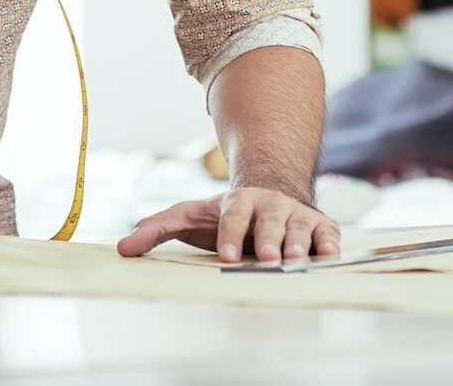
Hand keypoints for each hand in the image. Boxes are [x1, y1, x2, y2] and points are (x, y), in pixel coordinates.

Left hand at [115, 187, 340, 262]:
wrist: (270, 190)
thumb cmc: (225, 213)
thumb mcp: (189, 216)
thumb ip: (157, 229)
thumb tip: (122, 248)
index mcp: (239, 201)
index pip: (233, 215)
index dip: (230, 234)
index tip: (226, 256)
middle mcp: (270, 205)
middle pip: (270, 220)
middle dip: (269, 239)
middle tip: (267, 258)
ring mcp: (297, 214)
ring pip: (299, 227)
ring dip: (298, 244)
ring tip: (294, 262)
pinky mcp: (321, 227)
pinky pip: (329, 236)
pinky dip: (329, 246)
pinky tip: (328, 256)